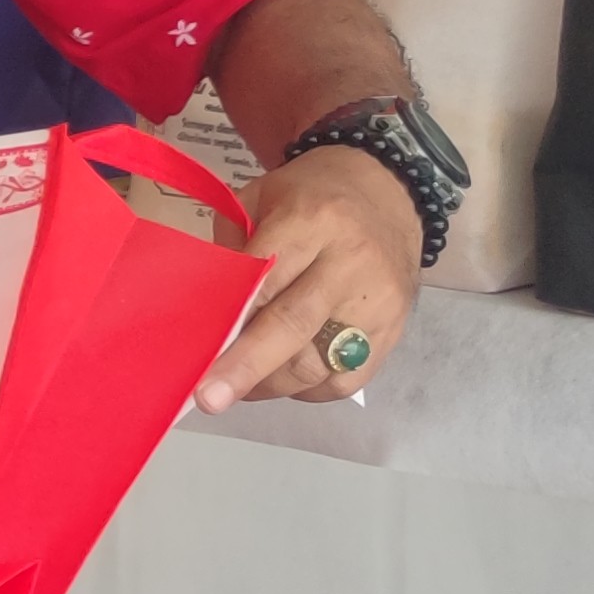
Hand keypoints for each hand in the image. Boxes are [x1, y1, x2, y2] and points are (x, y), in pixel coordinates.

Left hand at [198, 145, 419, 409]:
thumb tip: (206, 312)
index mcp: (312, 220)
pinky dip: (308, 390)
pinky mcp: (394, 330)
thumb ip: (232, 247)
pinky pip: (346, 379)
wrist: (389, 193)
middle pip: (294, 325)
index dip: (230, 319)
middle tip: (209, 399)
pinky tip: (282, 380)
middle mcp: (350, 263)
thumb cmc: (313, 195)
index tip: (198, 354)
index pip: (265, 277)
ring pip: (318, 362)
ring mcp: (378, 301)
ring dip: (270, 384)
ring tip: (237, 387)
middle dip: (247, 367)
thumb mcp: (261, 196)